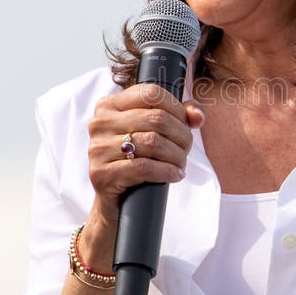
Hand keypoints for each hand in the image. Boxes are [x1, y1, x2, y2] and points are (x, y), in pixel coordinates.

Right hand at [86, 84, 204, 234]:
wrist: (116, 201)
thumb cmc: (137, 160)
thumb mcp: (154, 132)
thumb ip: (178, 116)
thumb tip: (197, 116)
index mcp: (110, 105)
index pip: (151, 93)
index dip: (176, 108)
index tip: (186, 124)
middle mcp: (100, 123)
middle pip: (156, 118)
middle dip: (181, 134)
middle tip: (187, 148)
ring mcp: (97, 148)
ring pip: (152, 142)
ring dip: (176, 155)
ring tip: (181, 163)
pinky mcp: (101, 173)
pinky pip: (144, 167)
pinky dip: (167, 171)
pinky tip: (175, 175)